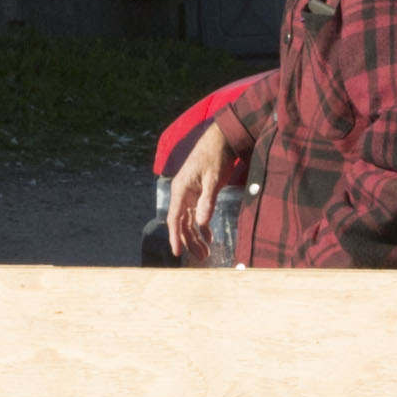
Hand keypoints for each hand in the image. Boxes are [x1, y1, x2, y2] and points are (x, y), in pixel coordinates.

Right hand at [163, 124, 231, 257]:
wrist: (222, 138)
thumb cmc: (215, 156)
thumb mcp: (214, 179)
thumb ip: (207, 201)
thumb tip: (202, 223)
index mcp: (180, 189)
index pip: (174, 219)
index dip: (175, 237)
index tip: (177, 253)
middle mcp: (182, 193)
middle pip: (182, 223)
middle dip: (190, 241)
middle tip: (201, 257)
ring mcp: (189, 193)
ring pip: (190, 220)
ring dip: (196, 236)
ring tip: (205, 253)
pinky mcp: (199, 192)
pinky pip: (197, 213)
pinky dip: (203, 226)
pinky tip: (210, 238)